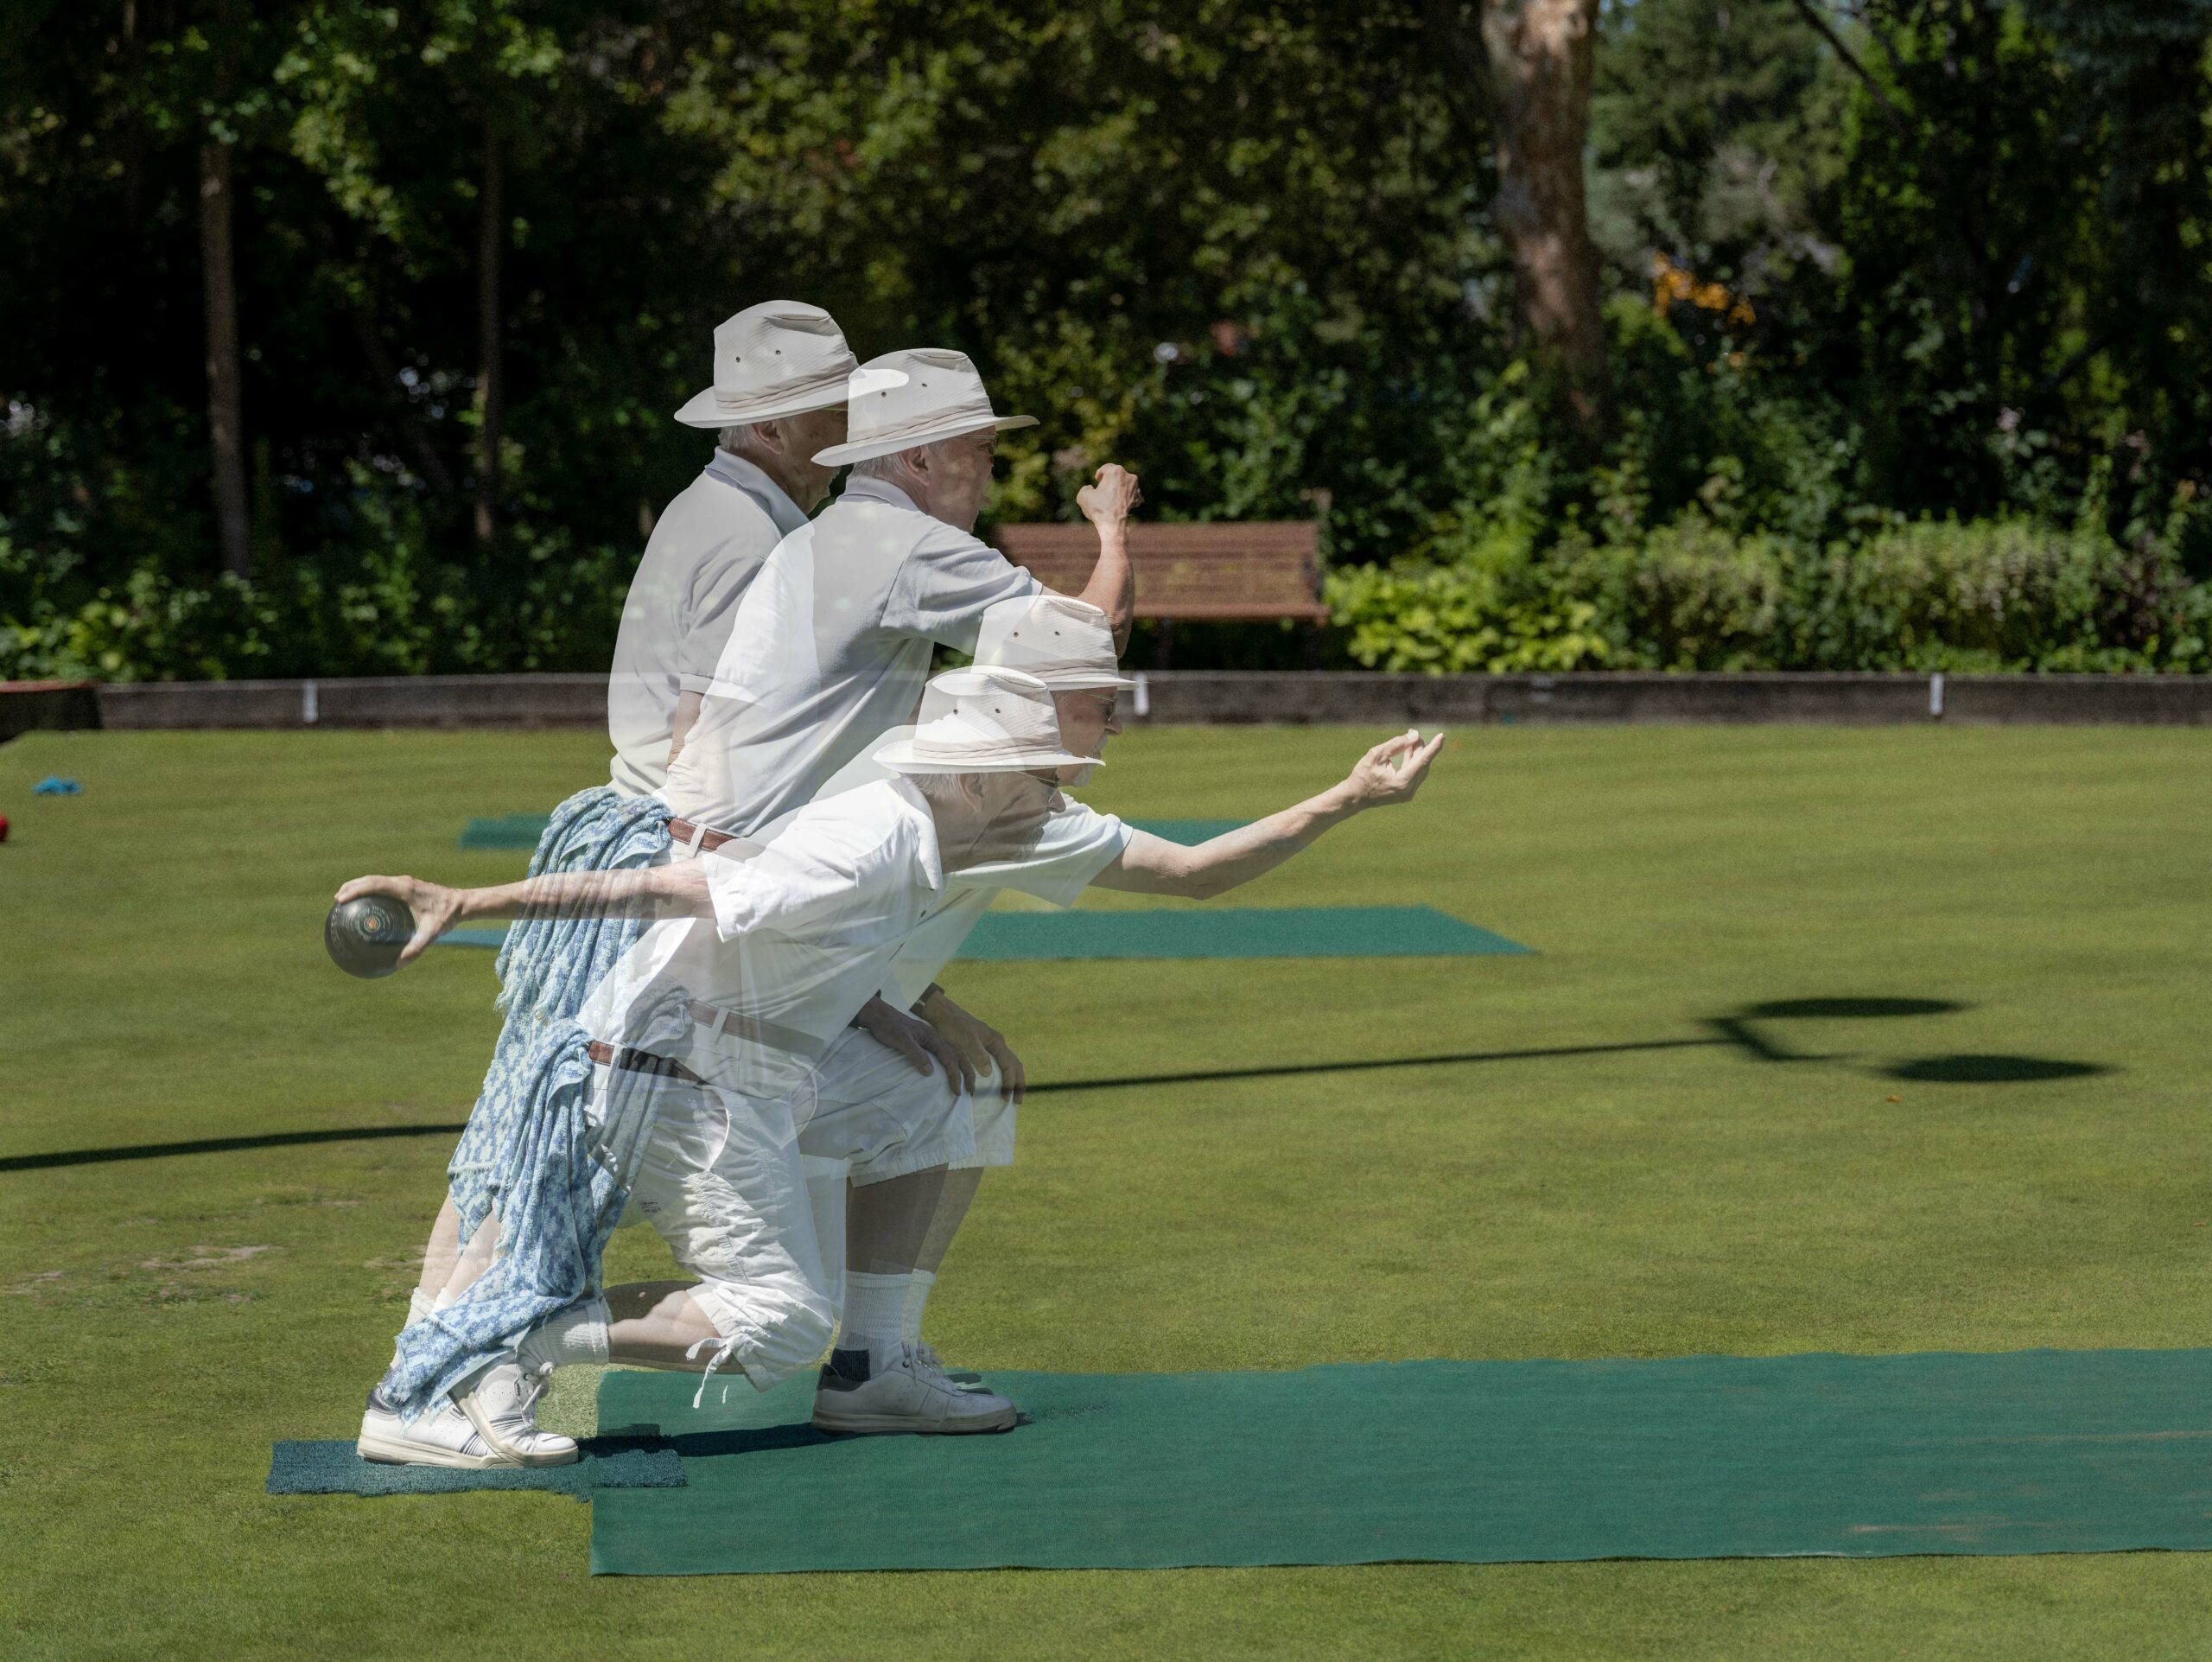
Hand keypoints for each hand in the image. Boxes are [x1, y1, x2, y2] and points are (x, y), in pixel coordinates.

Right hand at [334, 874, 464, 965]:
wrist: (462, 903)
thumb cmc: (447, 916)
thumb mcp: (432, 933)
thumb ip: (417, 948)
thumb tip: (399, 964)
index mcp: (405, 889)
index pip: (375, 884)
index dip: (356, 890)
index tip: (341, 899)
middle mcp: (403, 882)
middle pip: (371, 879)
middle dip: (352, 886)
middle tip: (337, 899)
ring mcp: (404, 883)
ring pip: (376, 880)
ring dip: (359, 885)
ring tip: (344, 898)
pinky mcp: (407, 886)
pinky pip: (383, 886)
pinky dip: (370, 890)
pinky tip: (365, 904)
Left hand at [851, 994, 975, 1096]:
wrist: (879, 1015)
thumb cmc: (889, 1027)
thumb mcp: (901, 1041)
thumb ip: (916, 1054)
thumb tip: (930, 1072)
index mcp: (933, 1037)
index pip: (950, 1058)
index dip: (955, 1075)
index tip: (957, 1090)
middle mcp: (935, 1037)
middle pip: (958, 1055)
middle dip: (966, 1072)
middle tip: (970, 1090)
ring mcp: (930, 1039)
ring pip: (952, 1054)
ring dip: (961, 1068)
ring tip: (965, 1083)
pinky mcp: (924, 1042)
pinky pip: (943, 1054)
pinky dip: (951, 1063)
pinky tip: (950, 1071)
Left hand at [917, 990, 1025, 1103]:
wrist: (943, 1014)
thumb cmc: (954, 1026)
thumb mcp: (966, 1040)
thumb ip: (979, 1055)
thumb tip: (989, 1073)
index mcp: (996, 1041)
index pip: (1009, 1065)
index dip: (1010, 1082)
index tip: (1005, 1097)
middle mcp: (997, 1043)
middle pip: (1014, 1065)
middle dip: (1018, 1083)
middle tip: (1018, 1101)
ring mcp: (991, 1046)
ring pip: (1008, 1065)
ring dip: (1012, 1080)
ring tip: (1012, 1095)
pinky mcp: (983, 1049)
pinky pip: (999, 1064)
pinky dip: (1003, 1076)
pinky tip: (998, 1085)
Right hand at [1076, 463, 1141, 528]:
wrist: (1112, 525)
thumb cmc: (1098, 508)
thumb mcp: (1083, 496)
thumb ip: (1085, 489)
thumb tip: (1090, 489)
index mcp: (1116, 471)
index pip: (1106, 468)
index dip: (1100, 474)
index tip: (1097, 480)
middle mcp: (1129, 476)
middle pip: (1117, 475)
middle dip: (1110, 480)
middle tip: (1103, 488)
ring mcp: (1135, 488)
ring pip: (1125, 484)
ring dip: (1119, 488)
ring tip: (1111, 497)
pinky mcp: (1138, 498)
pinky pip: (1131, 494)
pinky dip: (1126, 497)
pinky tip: (1120, 502)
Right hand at [1341, 729, 1444, 809]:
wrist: (1354, 797)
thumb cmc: (1362, 775)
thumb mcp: (1376, 755)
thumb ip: (1397, 744)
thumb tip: (1415, 735)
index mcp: (1403, 781)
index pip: (1424, 761)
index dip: (1433, 747)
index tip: (1442, 736)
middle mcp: (1409, 790)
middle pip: (1423, 764)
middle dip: (1421, 747)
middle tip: (1413, 732)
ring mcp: (1408, 794)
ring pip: (1420, 769)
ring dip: (1417, 754)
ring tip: (1410, 740)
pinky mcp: (1406, 794)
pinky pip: (1415, 775)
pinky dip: (1413, 763)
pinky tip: (1408, 752)